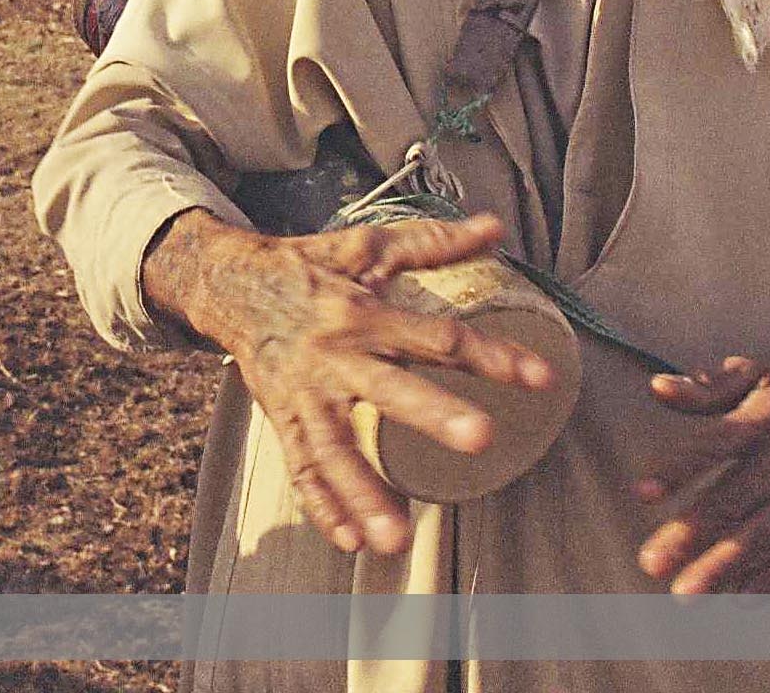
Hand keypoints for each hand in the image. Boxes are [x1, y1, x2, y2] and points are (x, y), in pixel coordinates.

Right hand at [149, 210, 556, 555]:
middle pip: (390, 388)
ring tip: (395, 537)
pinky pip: (301, 467)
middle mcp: (335, 355)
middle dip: (433, 414)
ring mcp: (305, 393)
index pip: (440, 335)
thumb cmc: (307, 266)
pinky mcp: (282, 418)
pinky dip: (321, 506)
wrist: (227, 283)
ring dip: (363, 493)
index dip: (493, 355)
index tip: (542, 379)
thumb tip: (495, 228)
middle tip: (480, 439)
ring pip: (335, 448)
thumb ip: (432, 243)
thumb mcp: (365, 247)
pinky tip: (349, 541)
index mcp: (364, 312)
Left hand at [633, 330, 769, 594]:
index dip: (679, 469)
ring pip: (765, 535)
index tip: (641, 494)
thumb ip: (703, 386)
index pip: (716, 444)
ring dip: (724, 568)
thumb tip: (657, 387)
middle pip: (736, 500)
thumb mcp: (747, 373)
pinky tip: (737, 601)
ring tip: (686, 595)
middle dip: (692, 535)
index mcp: (767, 416)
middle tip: (651, 564)